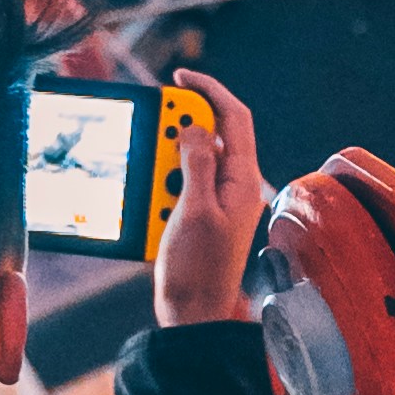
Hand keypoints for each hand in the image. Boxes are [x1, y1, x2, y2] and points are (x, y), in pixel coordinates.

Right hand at [152, 72, 265, 331]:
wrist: (193, 317)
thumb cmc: (198, 270)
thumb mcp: (194, 211)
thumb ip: (195, 164)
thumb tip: (193, 125)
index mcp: (243, 180)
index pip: (234, 117)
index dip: (208, 90)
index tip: (178, 77)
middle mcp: (236, 186)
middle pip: (211, 135)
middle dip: (179, 131)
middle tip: (153, 137)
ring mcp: (220, 201)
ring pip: (191, 161)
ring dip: (167, 166)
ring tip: (153, 191)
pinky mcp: (203, 215)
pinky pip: (181, 188)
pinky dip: (163, 188)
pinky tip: (151, 208)